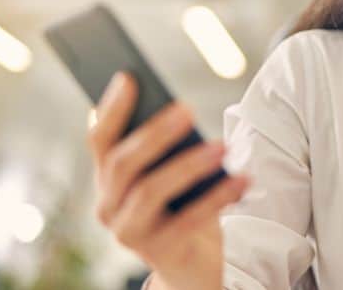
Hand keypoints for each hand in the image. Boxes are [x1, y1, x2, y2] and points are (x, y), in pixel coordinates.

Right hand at [89, 72, 251, 289]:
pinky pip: (187, 221)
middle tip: (187, 108)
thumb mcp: (171, 175)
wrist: (191, 266)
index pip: (99, 140)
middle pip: (123, 163)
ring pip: (150, 191)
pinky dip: (217, 197)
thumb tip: (179, 110)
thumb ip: (166, 149)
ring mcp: (129, 232)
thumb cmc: (182, 207)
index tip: (129, 77)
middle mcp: (108, 206)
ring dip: (188, 165)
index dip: (111, 108)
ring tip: (223, 147)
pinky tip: (242, 179)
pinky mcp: (157, 253)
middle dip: (155, 133)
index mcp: (107, 180)